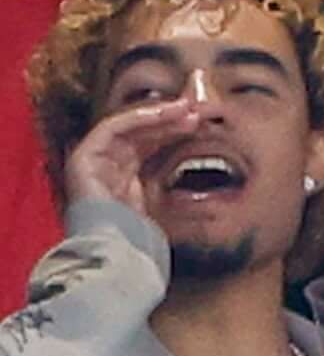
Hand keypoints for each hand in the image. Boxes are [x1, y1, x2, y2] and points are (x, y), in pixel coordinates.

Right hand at [61, 98, 221, 224]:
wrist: (114, 247)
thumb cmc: (139, 233)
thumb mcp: (165, 204)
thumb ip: (175, 186)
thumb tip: (208, 178)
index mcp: (125, 178)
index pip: (150, 146)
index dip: (173, 131)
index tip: (199, 122)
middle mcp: (108, 167)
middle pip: (141, 134)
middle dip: (169, 120)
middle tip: (198, 110)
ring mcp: (93, 162)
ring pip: (128, 127)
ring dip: (158, 115)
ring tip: (185, 108)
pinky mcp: (84, 158)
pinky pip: (111, 128)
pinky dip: (137, 118)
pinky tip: (161, 114)